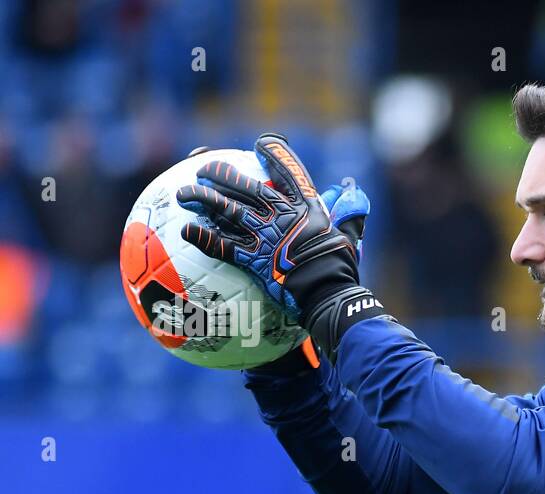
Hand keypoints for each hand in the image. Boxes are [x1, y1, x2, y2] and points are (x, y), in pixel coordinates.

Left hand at [176, 133, 385, 361]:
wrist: (328, 292)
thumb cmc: (341, 267)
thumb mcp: (349, 235)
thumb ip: (350, 213)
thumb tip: (355, 191)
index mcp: (307, 207)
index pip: (290, 171)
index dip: (275, 154)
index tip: (262, 144)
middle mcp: (282, 215)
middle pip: (247, 188)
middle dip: (222, 174)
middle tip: (203, 168)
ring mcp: (266, 236)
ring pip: (228, 211)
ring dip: (204, 200)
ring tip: (184, 194)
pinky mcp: (254, 259)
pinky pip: (223, 246)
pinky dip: (203, 238)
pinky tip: (186, 231)